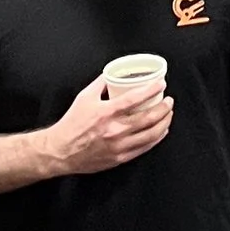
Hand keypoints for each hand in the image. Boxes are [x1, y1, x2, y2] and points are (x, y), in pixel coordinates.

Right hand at [41, 71, 174, 178]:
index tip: (162, 84)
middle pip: (149, 117)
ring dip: (164, 122)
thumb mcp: (84, 97)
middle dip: (164, 107)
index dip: (152, 90)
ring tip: (168, 114)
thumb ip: (101, 83)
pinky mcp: (120, 158)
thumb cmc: (72, 124)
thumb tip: (114, 72)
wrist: (60, 151)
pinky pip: (144, 147)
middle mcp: (114, 130)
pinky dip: (157, 138)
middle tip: (169, 100)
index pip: (136, 99)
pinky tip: (161, 131)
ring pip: (151, 134)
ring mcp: (119, 146)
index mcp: (106, 113)